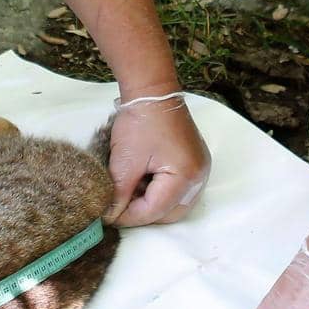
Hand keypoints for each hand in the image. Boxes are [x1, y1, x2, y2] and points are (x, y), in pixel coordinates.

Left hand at [106, 95, 209, 225]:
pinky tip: (143, 183)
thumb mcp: (125, 162)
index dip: (129, 217)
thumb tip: (110, 216)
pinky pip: (180, 189)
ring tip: (130, 195)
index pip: (154, 211)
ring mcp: (200, 169)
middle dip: (143, 214)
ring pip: (176, 203)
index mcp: (184, 177)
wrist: (152, 91)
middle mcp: (198, 177)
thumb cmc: (140, 122)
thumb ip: (119, 194)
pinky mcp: (195, 162)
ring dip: (153, 204)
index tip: (108, 216)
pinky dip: (161, 192)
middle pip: (170, 213)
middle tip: (119, 208)